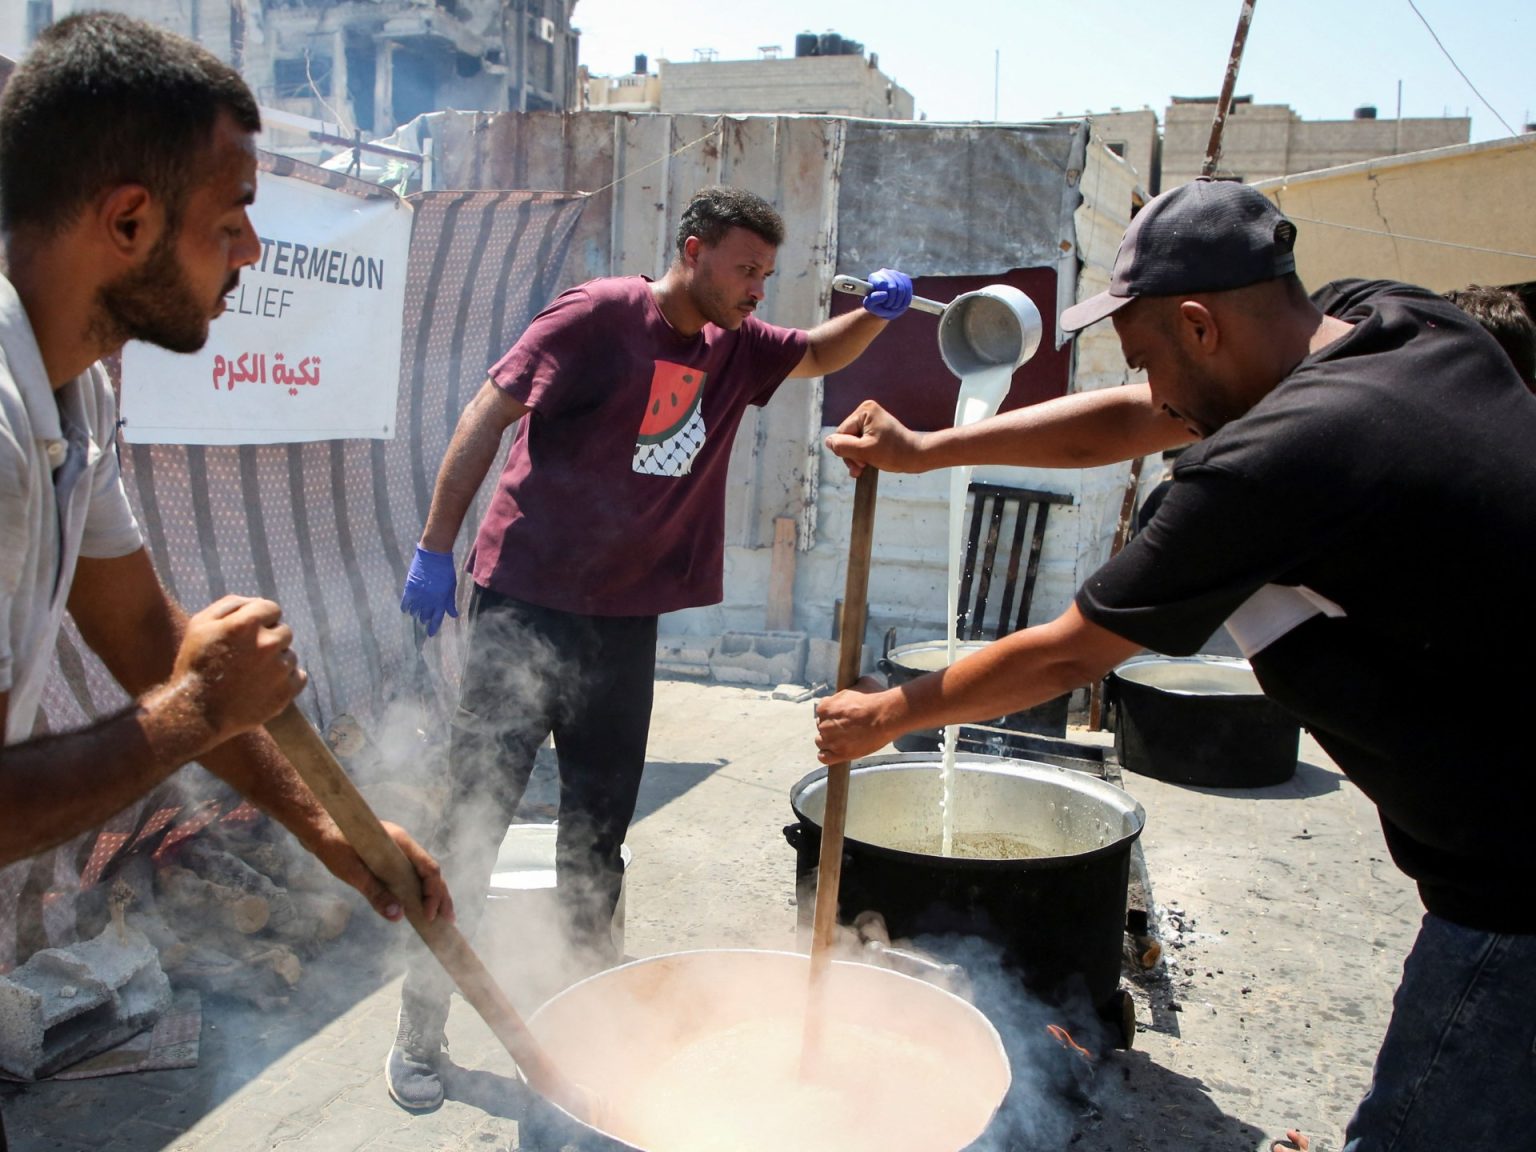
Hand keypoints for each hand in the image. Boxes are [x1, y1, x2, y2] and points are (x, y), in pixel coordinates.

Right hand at [175, 596, 304, 742]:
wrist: (196, 714)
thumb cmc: (195, 665)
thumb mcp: (200, 625)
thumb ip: (230, 605)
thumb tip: (256, 602)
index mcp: (246, 624)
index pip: (271, 608)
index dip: (259, 620)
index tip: (247, 634)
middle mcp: (268, 643)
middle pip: (284, 631)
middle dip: (269, 639)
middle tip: (247, 656)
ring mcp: (280, 669)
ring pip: (290, 655)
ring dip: (276, 661)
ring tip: (250, 675)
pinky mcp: (287, 692)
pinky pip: (299, 676)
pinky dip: (286, 680)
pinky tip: (265, 685)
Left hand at [312, 821, 454, 923]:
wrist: (319, 827)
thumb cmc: (333, 845)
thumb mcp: (352, 872)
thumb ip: (375, 892)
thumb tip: (398, 916)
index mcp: (400, 843)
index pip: (428, 868)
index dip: (433, 893)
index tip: (429, 915)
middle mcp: (404, 846)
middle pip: (431, 872)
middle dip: (441, 897)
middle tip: (449, 921)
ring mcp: (398, 851)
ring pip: (423, 874)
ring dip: (432, 895)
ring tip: (440, 917)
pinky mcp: (389, 859)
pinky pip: (410, 875)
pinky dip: (418, 890)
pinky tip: (419, 905)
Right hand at [401, 545, 457, 636]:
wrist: (434, 556)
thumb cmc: (446, 571)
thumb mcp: (451, 587)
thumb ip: (450, 602)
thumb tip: (454, 615)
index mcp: (441, 601)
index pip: (436, 619)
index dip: (433, 628)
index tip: (431, 634)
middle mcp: (429, 601)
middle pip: (425, 616)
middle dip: (425, 619)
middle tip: (423, 619)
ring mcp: (419, 596)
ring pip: (415, 611)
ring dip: (415, 614)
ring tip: (415, 614)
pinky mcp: (410, 589)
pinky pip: (405, 603)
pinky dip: (405, 608)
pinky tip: (405, 610)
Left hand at [814, 676, 896, 763]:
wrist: (886, 716)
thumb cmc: (875, 699)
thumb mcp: (860, 684)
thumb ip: (851, 689)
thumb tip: (855, 686)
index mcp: (825, 706)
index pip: (822, 711)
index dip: (832, 713)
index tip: (841, 715)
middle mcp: (824, 724)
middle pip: (822, 727)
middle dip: (831, 727)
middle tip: (846, 728)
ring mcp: (831, 740)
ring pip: (821, 743)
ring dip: (829, 742)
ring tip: (843, 740)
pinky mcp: (840, 754)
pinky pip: (824, 757)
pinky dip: (827, 755)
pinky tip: (835, 753)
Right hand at [823, 400, 926, 476]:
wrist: (917, 457)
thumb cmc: (894, 453)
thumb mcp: (864, 451)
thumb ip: (843, 446)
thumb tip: (827, 441)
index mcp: (864, 411)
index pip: (841, 433)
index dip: (847, 450)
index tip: (861, 462)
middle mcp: (866, 412)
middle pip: (846, 437)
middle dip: (852, 454)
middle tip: (862, 467)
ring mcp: (871, 420)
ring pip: (852, 442)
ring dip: (856, 457)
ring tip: (865, 467)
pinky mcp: (875, 430)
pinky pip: (860, 442)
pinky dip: (862, 454)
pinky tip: (867, 464)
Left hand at [862, 268, 912, 319]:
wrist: (886, 307)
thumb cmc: (876, 306)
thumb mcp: (870, 306)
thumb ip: (872, 300)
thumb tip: (885, 294)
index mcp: (874, 277)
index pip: (882, 284)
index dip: (884, 296)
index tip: (881, 303)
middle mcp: (884, 272)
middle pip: (893, 288)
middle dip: (891, 301)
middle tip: (888, 306)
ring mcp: (896, 274)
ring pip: (902, 289)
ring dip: (899, 302)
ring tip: (893, 306)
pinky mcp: (905, 278)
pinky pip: (909, 290)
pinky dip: (906, 301)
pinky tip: (901, 304)